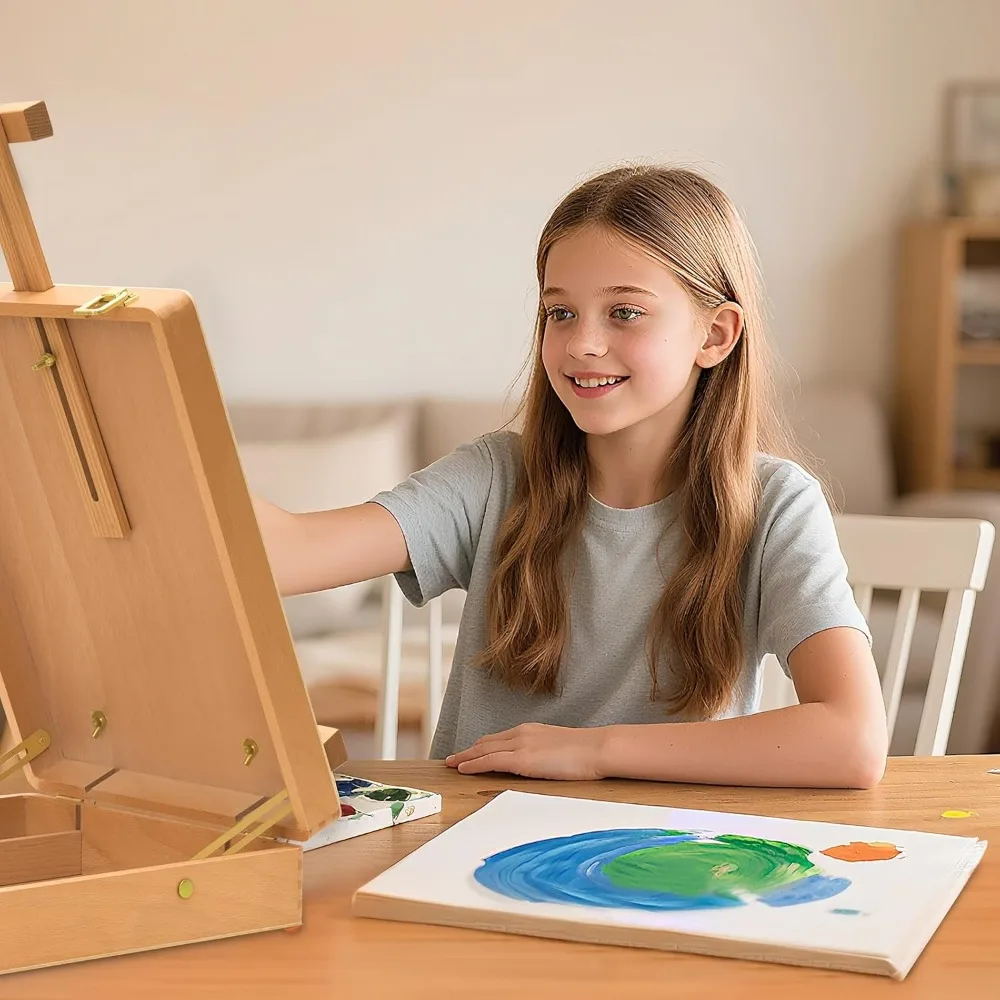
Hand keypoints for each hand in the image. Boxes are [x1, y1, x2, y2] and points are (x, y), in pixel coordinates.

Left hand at [445, 723, 606, 779]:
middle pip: (487, 742)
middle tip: (454, 758)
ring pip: (484, 750)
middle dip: (469, 750)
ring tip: (451, 763)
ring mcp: (520, 745)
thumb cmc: (587, 751)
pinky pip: (490, 761)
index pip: (500, 738)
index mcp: (532, 730)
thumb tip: (542, 763)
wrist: (597, 748)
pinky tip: (463, 769)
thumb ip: (546, 752)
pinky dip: (473, 764)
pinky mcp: (521, 759)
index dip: (482, 745)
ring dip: (465, 757)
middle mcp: (522, 733)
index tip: (472, 750)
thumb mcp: (561, 748)